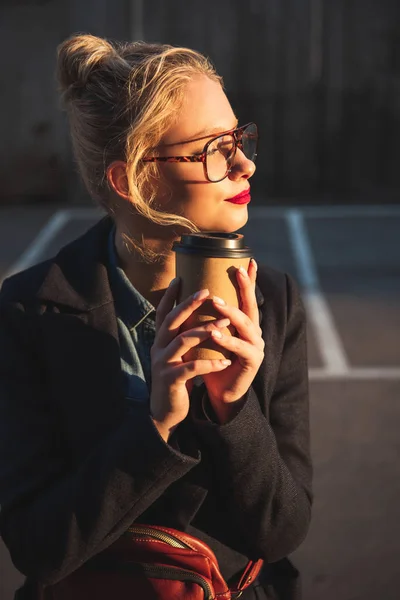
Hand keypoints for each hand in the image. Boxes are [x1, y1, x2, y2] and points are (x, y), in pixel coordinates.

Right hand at [150, 278, 231, 441]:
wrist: (166, 411)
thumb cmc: (176, 378)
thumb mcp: (177, 354)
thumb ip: (182, 337)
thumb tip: (195, 315)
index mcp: (160, 340)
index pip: (162, 313)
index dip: (169, 296)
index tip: (179, 278)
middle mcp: (158, 348)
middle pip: (172, 320)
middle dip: (189, 304)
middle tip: (207, 291)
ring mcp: (163, 364)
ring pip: (183, 341)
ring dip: (205, 330)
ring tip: (225, 323)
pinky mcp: (172, 380)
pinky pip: (192, 368)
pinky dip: (210, 363)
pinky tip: (225, 361)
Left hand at [202, 259, 263, 422]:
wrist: (220, 392)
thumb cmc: (214, 360)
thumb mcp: (210, 335)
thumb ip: (208, 317)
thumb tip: (192, 292)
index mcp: (245, 324)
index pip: (247, 298)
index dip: (249, 280)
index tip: (248, 260)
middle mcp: (254, 332)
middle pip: (251, 305)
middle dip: (245, 286)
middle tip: (237, 269)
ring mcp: (256, 346)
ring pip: (245, 325)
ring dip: (230, 312)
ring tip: (215, 302)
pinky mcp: (252, 362)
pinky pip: (240, 348)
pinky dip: (227, 340)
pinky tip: (215, 333)